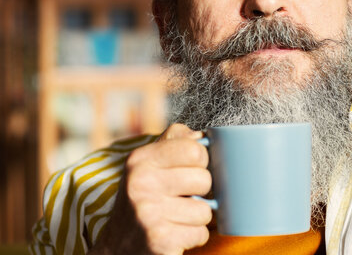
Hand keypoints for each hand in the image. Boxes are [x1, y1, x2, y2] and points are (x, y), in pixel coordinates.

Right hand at [90, 124, 212, 254]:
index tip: (186, 171)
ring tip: (176, 218)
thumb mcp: (149, 164)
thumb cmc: (143, 199)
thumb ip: (175, 142)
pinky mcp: (160, 240)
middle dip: (200, 192)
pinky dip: (193, 237)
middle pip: (205, 180)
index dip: (199, 163)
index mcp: (141, 160)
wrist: (117, 247)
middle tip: (180, 198)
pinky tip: (175, 234)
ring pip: (206, 210)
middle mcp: (141, 183)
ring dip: (196, 218)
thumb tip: (201, 135)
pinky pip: (201, 233)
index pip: (195, 149)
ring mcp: (149, 213)